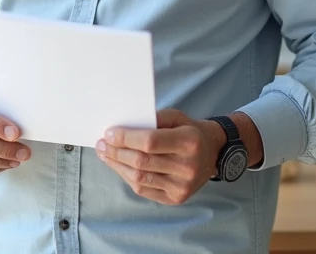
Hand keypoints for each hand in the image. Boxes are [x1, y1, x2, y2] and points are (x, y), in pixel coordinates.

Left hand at [96, 109, 226, 204]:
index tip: (109, 133)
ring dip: (118, 166)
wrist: (213, 153)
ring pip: (140, 178)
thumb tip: (122, 129)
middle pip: (142, 162)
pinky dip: (128, 178)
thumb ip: (152, 119)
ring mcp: (182, 186)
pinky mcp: (177, 199)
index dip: (126, 139)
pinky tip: (120, 167)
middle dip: (116, 152)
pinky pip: (144, 190)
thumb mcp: (177, 117)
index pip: (150, 142)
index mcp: (189, 142)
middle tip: (101, 145)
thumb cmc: (190, 131)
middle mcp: (187, 167)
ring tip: (106, 155)